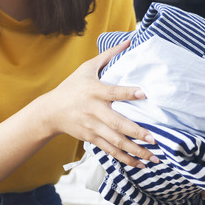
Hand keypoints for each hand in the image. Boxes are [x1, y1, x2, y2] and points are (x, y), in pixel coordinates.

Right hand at [34, 40, 159, 168]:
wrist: (50, 111)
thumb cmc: (72, 86)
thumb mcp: (87, 67)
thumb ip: (109, 55)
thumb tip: (129, 40)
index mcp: (95, 91)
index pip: (114, 92)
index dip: (128, 93)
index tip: (143, 94)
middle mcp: (95, 111)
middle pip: (118, 124)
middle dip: (136, 132)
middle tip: (154, 139)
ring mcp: (93, 127)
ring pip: (117, 142)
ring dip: (136, 151)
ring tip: (153, 158)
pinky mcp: (92, 139)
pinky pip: (111, 151)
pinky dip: (126, 159)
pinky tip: (140, 164)